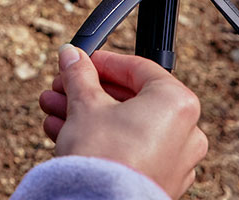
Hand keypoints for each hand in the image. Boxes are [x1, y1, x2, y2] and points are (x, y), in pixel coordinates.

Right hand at [39, 46, 207, 198]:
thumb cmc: (103, 157)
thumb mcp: (85, 104)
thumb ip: (80, 74)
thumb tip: (72, 55)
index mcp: (177, 103)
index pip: (138, 68)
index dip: (103, 62)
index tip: (82, 61)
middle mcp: (185, 132)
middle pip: (129, 98)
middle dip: (88, 91)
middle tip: (62, 86)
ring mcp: (174, 161)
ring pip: (125, 126)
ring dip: (87, 114)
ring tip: (54, 109)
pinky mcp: (159, 182)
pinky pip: (129, 150)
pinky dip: (101, 139)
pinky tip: (65, 132)